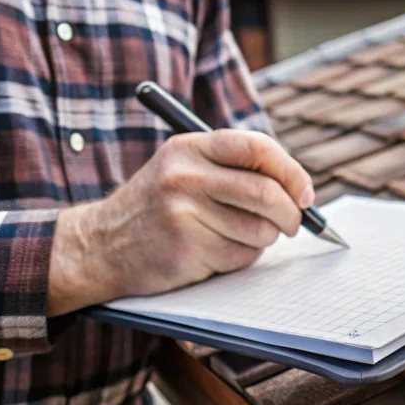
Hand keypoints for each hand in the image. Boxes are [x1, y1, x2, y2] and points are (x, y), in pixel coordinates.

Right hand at [47, 129, 313, 315]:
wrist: (99, 245)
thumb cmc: (158, 207)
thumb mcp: (184, 169)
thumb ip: (233, 169)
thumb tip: (299, 189)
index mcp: (190, 147)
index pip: (257, 147)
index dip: (291, 171)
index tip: (304, 193)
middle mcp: (185, 175)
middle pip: (265, 193)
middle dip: (291, 214)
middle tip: (294, 224)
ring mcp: (183, 212)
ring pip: (258, 229)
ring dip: (264, 239)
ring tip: (242, 236)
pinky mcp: (185, 248)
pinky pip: (240, 255)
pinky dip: (242, 258)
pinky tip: (218, 252)